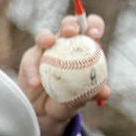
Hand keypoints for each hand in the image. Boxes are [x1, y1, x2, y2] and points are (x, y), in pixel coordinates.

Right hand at [16, 9, 107, 135]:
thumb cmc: (66, 101)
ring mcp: (45, 50)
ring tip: (49, 43)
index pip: (91, 29)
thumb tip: (105, 92)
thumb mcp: (81, 99)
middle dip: (71, 24)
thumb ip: (92, 94)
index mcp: (83, 48)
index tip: (94, 35)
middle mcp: (64, 44)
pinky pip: (30, 62)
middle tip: (72, 32)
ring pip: (45, 36)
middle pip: (68, 25)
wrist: (44, 112)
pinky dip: (33, 72)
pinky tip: (36, 83)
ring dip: (47, 37)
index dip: (94, 26)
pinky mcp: (30, 59)